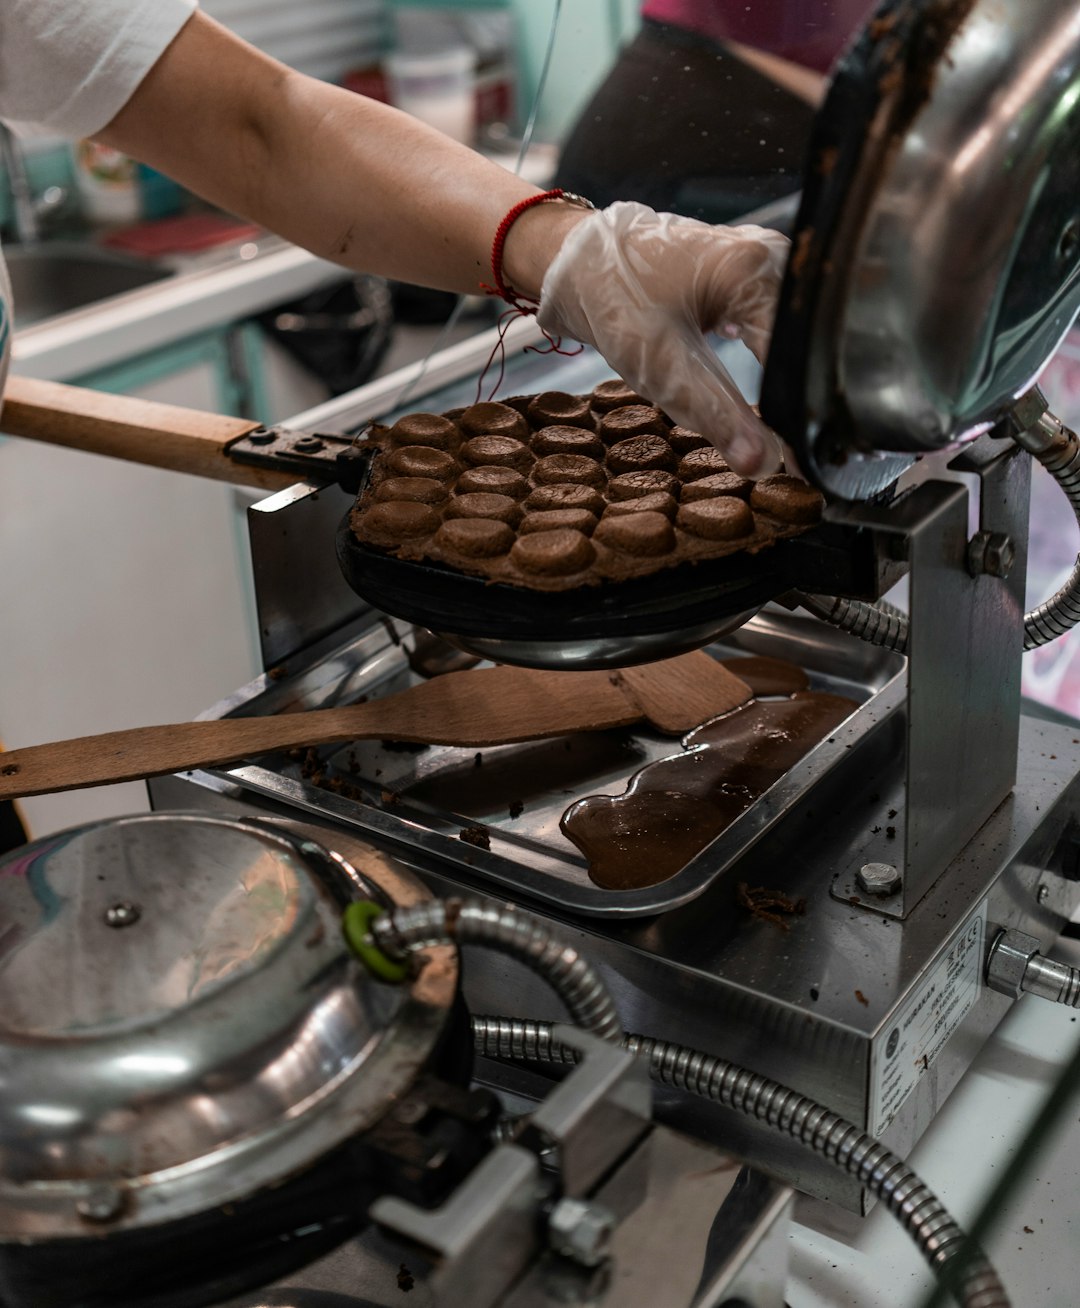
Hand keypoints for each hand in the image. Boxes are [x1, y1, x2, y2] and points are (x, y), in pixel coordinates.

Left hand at [536, 202, 788, 476]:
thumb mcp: (663, 366)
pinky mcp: (756, 275)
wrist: (581, 262)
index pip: (804, 350)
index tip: (805, 458)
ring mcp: (765, 260)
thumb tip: (762, 463)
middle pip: (812, 337)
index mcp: (754, 270)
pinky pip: (784, 320)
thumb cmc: (613, 300)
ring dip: (796, 376)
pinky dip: (781, 357)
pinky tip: (775, 388)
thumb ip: (717, 415)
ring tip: (791, 426)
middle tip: (801, 450)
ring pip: (802, 329)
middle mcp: (771, 256)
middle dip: (807, 394)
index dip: (805, 409)